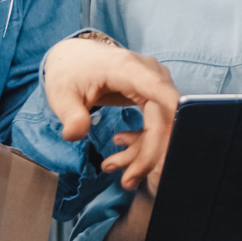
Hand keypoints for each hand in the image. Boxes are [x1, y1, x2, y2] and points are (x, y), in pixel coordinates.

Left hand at [43, 37, 178, 190]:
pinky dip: (144, 143)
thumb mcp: (61, 95)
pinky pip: (159, 123)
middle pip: (164, 118)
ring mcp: (155, 83)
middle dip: (149, 155)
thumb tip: (74, 135)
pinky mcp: (154, 95)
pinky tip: (121, 146)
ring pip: (164, 125)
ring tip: (113, 168)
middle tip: (127, 182)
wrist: (74, 58)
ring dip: (144, 153)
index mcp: (127, 68)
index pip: (158, 90)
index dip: (174, 114)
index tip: (179, 142)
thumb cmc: (69, 72)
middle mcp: (149, 73)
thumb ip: (70, 115)